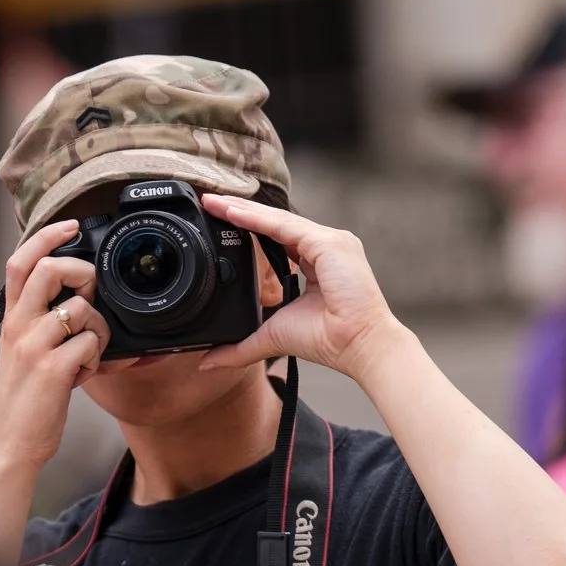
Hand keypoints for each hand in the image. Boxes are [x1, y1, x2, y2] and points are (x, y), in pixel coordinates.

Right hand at [0, 221, 111, 470]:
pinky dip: (98, 359)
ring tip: (86, 354)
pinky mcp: (53, 370)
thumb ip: (46, 325)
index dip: (47, 236)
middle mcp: (19, 327)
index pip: (20, 261)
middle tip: (89, 298)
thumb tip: (84, 303)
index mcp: (12, 319)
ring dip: (98, 330)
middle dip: (82, 273)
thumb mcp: (25, 352)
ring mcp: (35, 347)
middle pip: (50, 269)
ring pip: (82, 310)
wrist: (9, 443)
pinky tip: (84, 374)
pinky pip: (92, 345)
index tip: (72, 225)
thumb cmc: (23, 399)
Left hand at [197, 194, 404, 381]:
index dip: (248, 227)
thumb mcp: (272, 337)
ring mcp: (330, 241)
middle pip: (275, 222)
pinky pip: (285, 226)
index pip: (276, 236)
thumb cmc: (329, 340)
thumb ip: (240, 346)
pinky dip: (257, 219)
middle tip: (210, 203)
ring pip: (277, 219)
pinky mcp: (328, 243)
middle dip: (240, 211)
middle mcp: (325, 245)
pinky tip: (233, 213)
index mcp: (317, 261)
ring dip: (243, 209)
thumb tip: (208, 362)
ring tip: (215, 203)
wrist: (357, 346)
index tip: (219, 221)